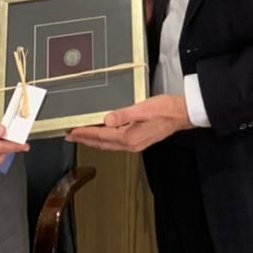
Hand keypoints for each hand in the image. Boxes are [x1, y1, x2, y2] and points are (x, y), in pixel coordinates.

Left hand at [67, 95, 191, 152]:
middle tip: (70, 136)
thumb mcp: (143, 109)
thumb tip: (106, 120)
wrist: (182, 115)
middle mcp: (130, 144)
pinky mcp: (139, 140)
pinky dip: (105, 139)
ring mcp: (135, 144)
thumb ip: (123, 115)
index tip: (71, 132)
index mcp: (129, 137)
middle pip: (101, 143)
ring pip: (108, 144)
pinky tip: (102, 134)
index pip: (100, 135)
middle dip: (85, 139)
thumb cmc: (165, 110)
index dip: (84, 133)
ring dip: (93, 140)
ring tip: (81, 136)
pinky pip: (116, 142)